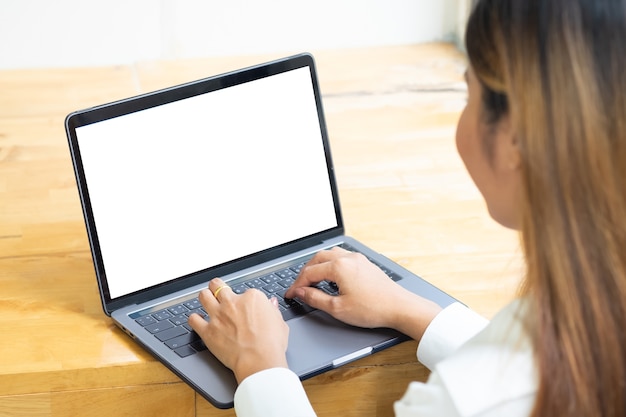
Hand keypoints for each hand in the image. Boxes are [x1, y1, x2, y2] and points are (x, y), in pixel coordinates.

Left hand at [188, 278, 288, 383]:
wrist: (259, 360)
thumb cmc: (271, 344)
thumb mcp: (279, 322)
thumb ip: (272, 310)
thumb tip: (271, 304)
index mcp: (251, 298)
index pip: (244, 291)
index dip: (244, 299)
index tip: (244, 305)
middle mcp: (232, 303)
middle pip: (218, 286)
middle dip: (217, 287)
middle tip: (217, 291)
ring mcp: (218, 316)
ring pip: (203, 296)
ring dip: (204, 297)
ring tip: (206, 299)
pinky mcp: (208, 331)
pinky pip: (193, 319)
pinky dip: (194, 319)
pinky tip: (197, 320)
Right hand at [285, 247, 441, 339]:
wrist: (399, 307)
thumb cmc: (372, 309)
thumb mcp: (338, 308)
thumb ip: (315, 299)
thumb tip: (301, 293)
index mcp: (339, 267)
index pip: (309, 273)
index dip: (296, 285)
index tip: (290, 295)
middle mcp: (347, 258)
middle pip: (317, 259)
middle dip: (304, 272)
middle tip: (297, 287)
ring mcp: (357, 259)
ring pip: (329, 255)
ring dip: (317, 265)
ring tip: (311, 280)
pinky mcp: (364, 263)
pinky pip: (341, 257)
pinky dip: (330, 264)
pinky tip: (330, 276)